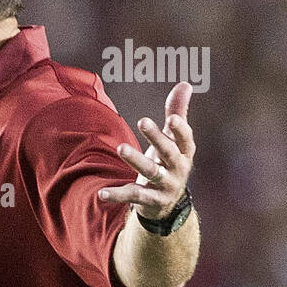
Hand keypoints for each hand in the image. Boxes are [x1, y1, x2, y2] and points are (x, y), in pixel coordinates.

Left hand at [97, 82, 195, 219]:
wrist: (168, 203)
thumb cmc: (169, 162)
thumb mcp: (174, 141)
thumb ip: (177, 112)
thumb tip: (185, 84)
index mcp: (184, 152)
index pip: (185, 139)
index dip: (181, 129)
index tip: (171, 118)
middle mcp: (178, 168)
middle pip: (168, 152)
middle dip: (156, 137)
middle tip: (142, 120)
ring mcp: (165, 186)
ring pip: (151, 172)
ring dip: (136, 159)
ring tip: (121, 147)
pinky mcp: (150, 200)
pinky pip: (133, 196)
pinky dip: (117, 194)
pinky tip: (101, 193)